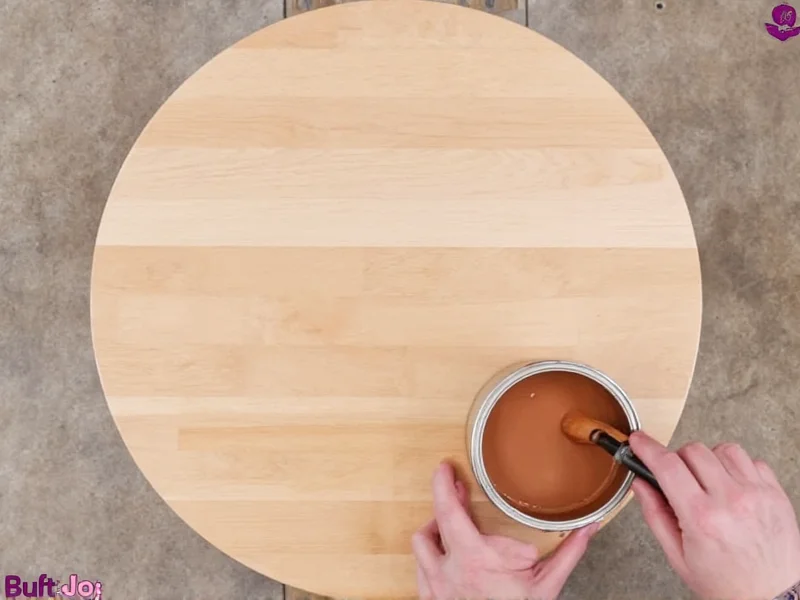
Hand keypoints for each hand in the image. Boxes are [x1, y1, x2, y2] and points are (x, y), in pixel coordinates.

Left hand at [412, 462, 598, 599]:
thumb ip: (567, 552)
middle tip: (459, 491)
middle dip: (445, 502)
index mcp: (474, 560)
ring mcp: (436, 589)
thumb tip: (589, 528)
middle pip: (433, 524)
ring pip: (421, 546)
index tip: (444, 469)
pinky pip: (420, 571)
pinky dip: (431, 558)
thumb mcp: (547, 584)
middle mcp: (447, 572)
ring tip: (452, 526)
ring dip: (434, 531)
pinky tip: (447, 557)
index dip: (443, 485)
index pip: (448, 510)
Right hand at [631, 432, 799, 599]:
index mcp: (703, 518)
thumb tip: (640, 484)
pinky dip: (736, 467)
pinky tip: (731, 486)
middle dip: (678, 459)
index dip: (647, 448)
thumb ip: (655, 515)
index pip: (667, 466)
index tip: (638, 441)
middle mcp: (732, 501)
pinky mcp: (775, 493)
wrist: (774, 599)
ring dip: (709, 460)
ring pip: (723, 449)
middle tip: (678, 479)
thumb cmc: (728, 584)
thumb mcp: (679, 556)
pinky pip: (751, 460)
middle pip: (694, 451)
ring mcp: (757, 494)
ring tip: (708, 483)